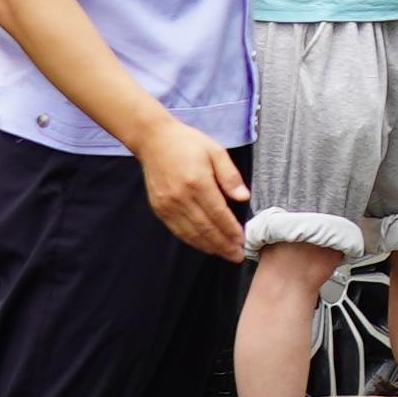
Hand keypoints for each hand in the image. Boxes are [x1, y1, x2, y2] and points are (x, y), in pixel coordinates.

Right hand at [135, 117, 252, 256]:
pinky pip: (177, 230)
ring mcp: (167, 204)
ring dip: (209, 246)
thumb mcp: (216, 151)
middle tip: (236, 256)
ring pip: (190, 233)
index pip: (218, 213)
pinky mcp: (159, 208)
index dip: (231, 230)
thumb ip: (230, 176)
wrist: (154, 140)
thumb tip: (243, 198)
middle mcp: (181, 197)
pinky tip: (204, 245)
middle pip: (205, 228)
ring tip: (224, 254)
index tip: (242, 241)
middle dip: (223, 245)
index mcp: (197, 182)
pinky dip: (192, 240)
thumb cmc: (188, 143)